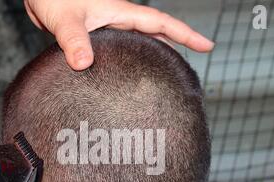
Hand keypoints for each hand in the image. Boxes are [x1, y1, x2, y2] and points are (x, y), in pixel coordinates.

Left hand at [24, 0, 213, 69]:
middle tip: (189, 70)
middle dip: (175, 49)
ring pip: (138, 44)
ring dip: (153, 56)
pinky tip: (126, 77)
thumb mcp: (65, 17)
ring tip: (164, 76)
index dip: (186, 35)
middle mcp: (118, 21)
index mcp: (120, 13)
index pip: (161, 24)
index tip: (207, 46)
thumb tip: (83, 64)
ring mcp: (108, 29)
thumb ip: (74, 40)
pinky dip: (129, 61)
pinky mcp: (95, 39)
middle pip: (156, 36)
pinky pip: (120, 51)